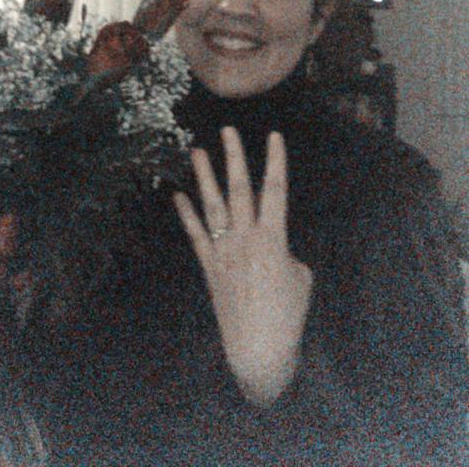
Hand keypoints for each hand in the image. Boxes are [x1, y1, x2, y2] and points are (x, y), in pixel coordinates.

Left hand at [174, 127, 312, 404]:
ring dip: (205, 176)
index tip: (274, 135)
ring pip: (213, 204)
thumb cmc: (288, 316)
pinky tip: (177, 195)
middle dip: (235, 157)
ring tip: (197, 151)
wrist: (259, 349)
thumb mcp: (300, 278)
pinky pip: (195, 234)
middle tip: (228, 130)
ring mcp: (223, 250)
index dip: (276, 160)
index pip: (276, 190)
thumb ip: (285, 254)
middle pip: (240, 188)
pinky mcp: (209, 266)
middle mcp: (245, 237)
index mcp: (273, 237)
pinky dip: (186, 213)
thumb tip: (272, 249)